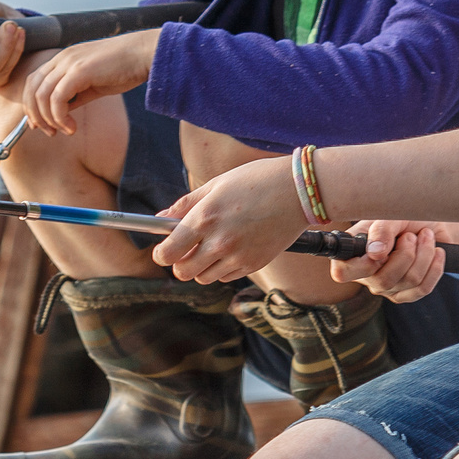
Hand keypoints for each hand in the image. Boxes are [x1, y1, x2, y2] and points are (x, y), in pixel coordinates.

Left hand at [19, 28, 158, 134]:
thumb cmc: (124, 68)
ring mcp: (69, 63)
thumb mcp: (93, 84)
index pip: (34, 81)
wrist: (144, 55)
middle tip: (49, 132)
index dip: (31, 105)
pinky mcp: (79, 71)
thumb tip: (61, 112)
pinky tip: (72, 127)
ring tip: (64, 131)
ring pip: (41, 95)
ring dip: (48, 119)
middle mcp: (62, 58)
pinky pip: (57, 99)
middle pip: (31, 88)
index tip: (40, 125)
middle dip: (35, 115)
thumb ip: (75, 95)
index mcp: (63, 59)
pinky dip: (60, 117)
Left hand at [152, 158, 308, 283]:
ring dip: (201, 267)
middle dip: (179, 263)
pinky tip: (232, 248)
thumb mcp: (217, 184)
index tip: (163, 250)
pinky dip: (222, 268)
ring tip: (212, 246)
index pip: (168, 252)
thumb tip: (160, 218)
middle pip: (183, 272)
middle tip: (186, 250)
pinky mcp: (254, 264)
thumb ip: (186, 204)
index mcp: (205, 217)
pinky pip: (226, 276)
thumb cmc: (256, 180)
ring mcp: (238, 255)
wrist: (299, 191)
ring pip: (203, 278)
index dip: (161, 254)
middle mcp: (219, 241)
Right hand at [334, 220, 445, 302]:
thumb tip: (375, 253)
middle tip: (410, 236)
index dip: (360, 265)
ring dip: (424, 254)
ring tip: (426, 236)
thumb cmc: (406, 217)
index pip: (342, 271)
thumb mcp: (393, 216)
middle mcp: (367, 275)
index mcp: (354, 253)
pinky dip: (434, 266)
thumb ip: (382, 229)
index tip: (378, 250)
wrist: (432, 224)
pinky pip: (423, 288)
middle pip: (383, 280)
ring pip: (408, 281)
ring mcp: (387, 287)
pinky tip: (437, 251)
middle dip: (405, 254)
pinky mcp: (407, 294)